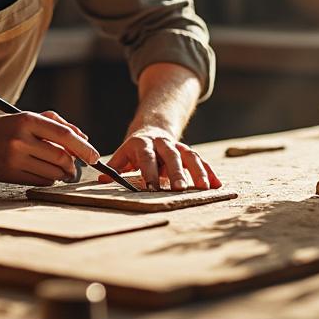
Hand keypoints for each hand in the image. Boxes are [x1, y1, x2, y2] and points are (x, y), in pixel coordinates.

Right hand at [0, 110, 98, 186]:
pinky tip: (44, 172)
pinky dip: (50, 179)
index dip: (83, 147)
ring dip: (63, 173)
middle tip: (75, 166)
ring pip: (53, 172)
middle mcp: (21, 140)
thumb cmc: (4, 128)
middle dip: (73, 164)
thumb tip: (83, 137)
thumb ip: (56, 123)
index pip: (64, 135)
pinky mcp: (11, 176)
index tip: (94, 156)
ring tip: (61, 169)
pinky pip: (41, 181)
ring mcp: (15, 159)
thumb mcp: (27, 117)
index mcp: (27, 120)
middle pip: (61, 157)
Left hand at [98, 127, 221, 190]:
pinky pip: (201, 161)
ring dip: (198, 172)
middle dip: (176, 172)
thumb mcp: (123, 155)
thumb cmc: (135, 150)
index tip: (152, 187)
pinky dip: (210, 172)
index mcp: (142, 143)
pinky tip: (217, 185)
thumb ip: (115, 168)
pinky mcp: (189, 152)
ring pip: (190, 156)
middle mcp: (162, 143)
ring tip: (204, 188)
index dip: (149, 171)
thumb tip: (101, 180)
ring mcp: (177, 146)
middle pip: (171, 156)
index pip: (146, 157)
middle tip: (179, 189)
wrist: (153, 129)